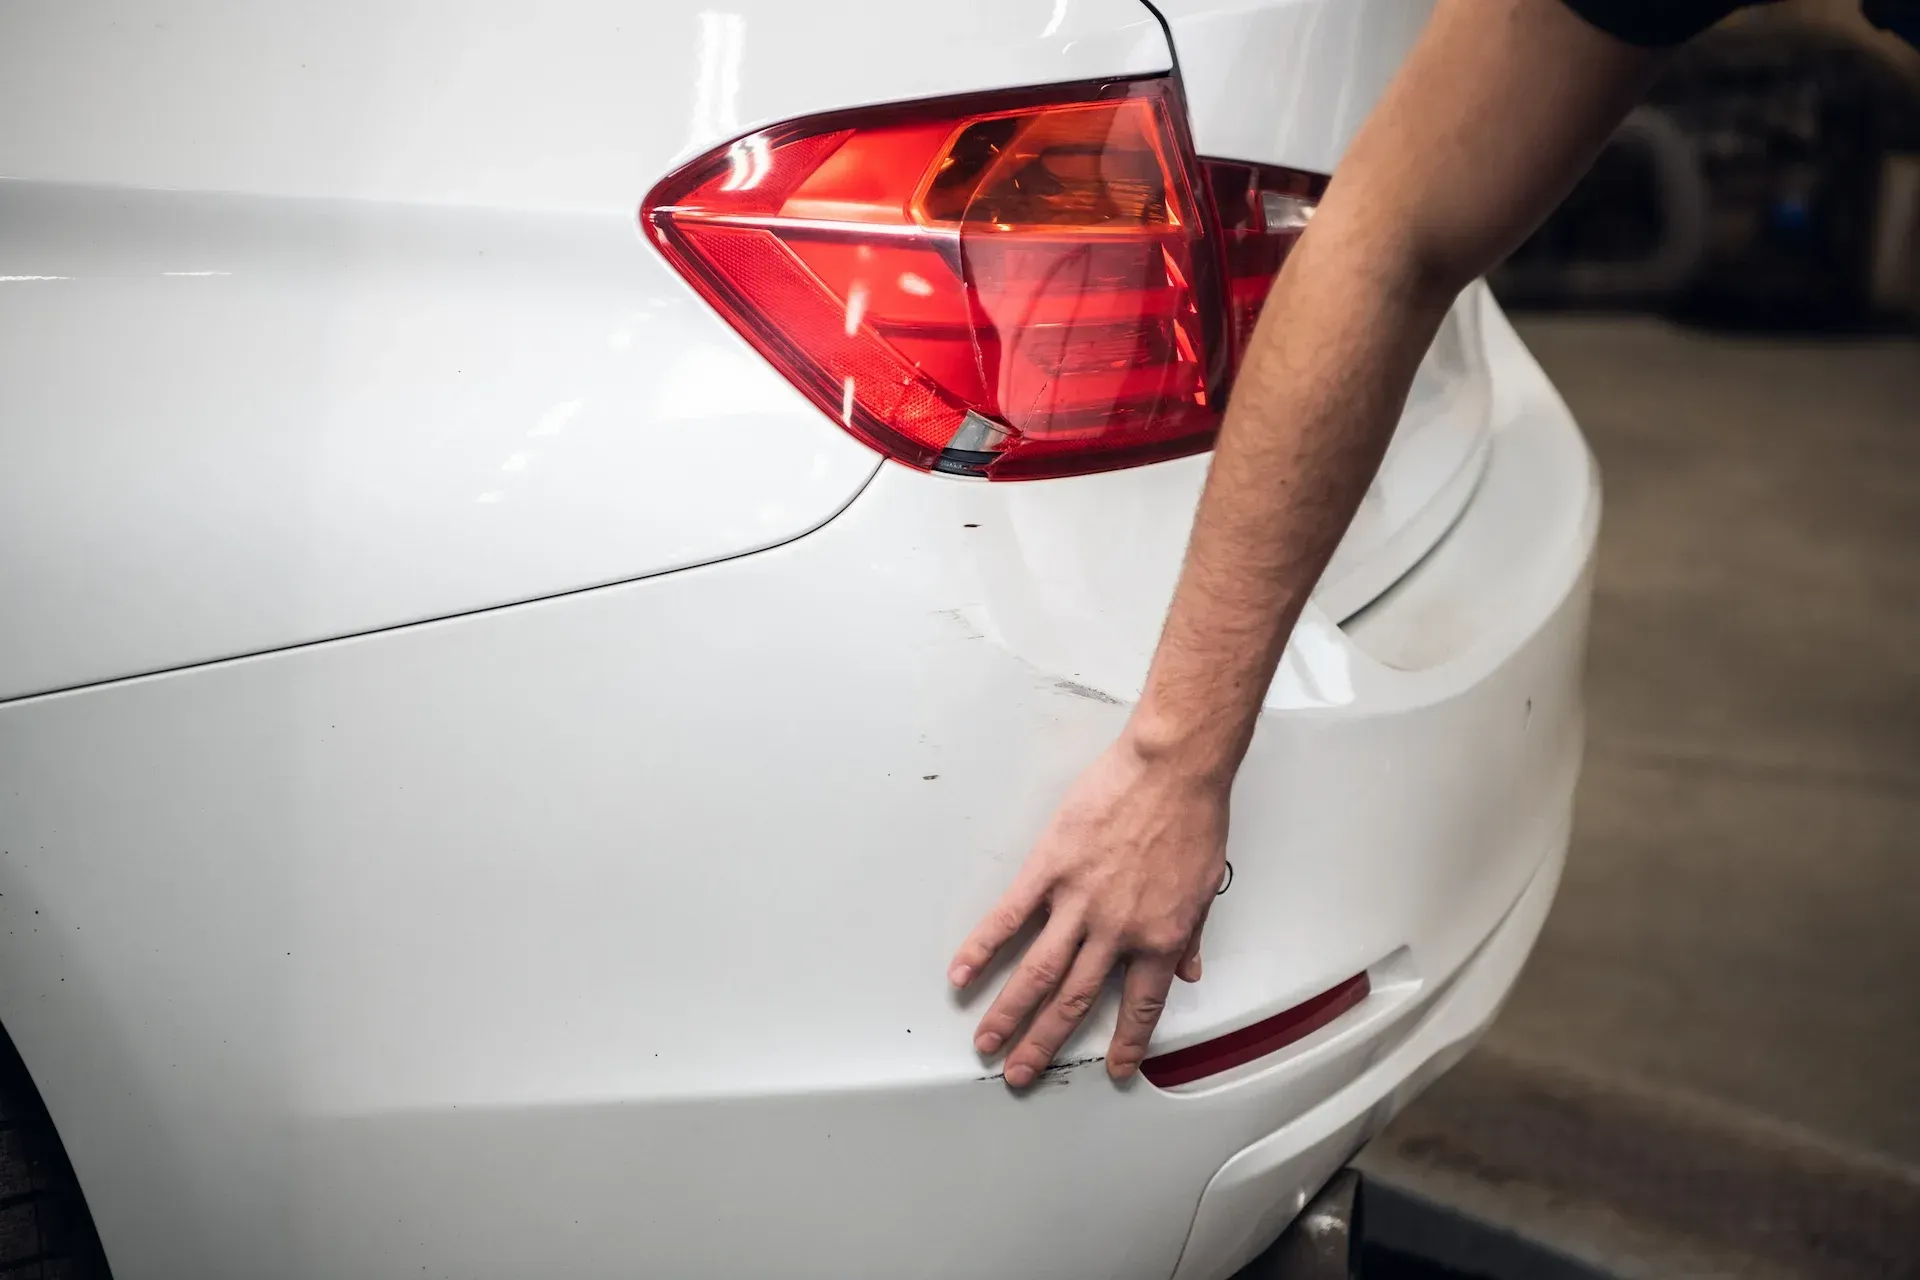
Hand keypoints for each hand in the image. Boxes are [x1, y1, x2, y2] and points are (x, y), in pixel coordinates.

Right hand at [948, 730, 1227, 1085]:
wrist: (1173, 769)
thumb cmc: (1193, 817)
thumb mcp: (1205, 885)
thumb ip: (1191, 935)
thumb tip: (1187, 971)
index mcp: (1158, 938)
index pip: (1140, 1006)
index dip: (1127, 1042)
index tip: (1115, 1069)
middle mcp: (1116, 931)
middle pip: (1073, 1001)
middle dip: (1044, 1043)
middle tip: (1020, 1073)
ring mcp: (1079, 902)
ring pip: (1037, 972)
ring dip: (1008, 1013)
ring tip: (986, 1042)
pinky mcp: (1049, 868)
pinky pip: (1010, 917)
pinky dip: (984, 947)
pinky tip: (962, 974)